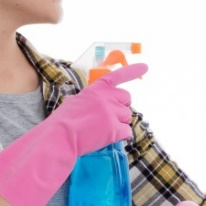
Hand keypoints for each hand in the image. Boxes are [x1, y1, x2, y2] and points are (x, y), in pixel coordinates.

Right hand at [0, 63, 145, 205]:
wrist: (59, 137)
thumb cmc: (62, 123)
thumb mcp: (75, 103)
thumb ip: (90, 100)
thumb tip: (96, 106)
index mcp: (96, 90)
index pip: (117, 76)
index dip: (132, 71)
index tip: (146, 67)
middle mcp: (106, 98)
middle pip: (127, 100)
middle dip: (121, 109)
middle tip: (108, 119)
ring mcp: (111, 113)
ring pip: (127, 118)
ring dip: (119, 125)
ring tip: (101, 131)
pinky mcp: (114, 129)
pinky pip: (127, 132)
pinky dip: (120, 137)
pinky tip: (108, 139)